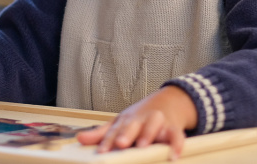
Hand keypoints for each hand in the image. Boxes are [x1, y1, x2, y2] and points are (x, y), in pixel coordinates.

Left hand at [76, 85, 196, 160]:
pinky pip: (176, 136)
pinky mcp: (173, 128)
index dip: (107, 141)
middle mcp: (140, 120)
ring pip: (153, 125)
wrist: (166, 103)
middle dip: (126, 134)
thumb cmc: (139, 118)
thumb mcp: (119, 124)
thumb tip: (80, 139)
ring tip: (143, 146)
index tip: (101, 151)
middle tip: (120, 143)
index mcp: (125, 121)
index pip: (114, 131)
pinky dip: (176, 144)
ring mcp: (157, 122)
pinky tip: (172, 155)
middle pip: (132, 125)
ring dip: (148, 134)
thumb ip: (100, 134)